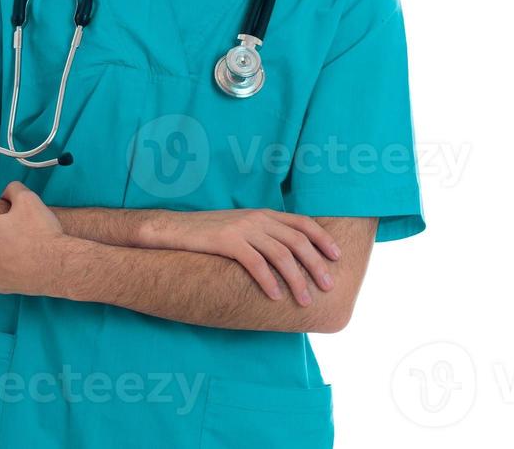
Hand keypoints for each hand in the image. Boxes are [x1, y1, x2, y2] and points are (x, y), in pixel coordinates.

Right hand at [138, 209, 340, 304]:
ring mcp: (243, 228)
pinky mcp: (227, 241)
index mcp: (264, 214)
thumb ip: (265, 236)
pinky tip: (276, 296)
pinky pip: (255, 262)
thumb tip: (289, 257)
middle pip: (297, 241)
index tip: (337, 257)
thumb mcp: (243, 228)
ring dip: (296, 279)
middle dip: (316, 264)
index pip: (302, 223)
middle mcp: (258, 218)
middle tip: (328, 285)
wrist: (176, 229)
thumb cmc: (210, 235)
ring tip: (305, 300)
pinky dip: (268, 280)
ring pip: (280, 254)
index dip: (322, 239)